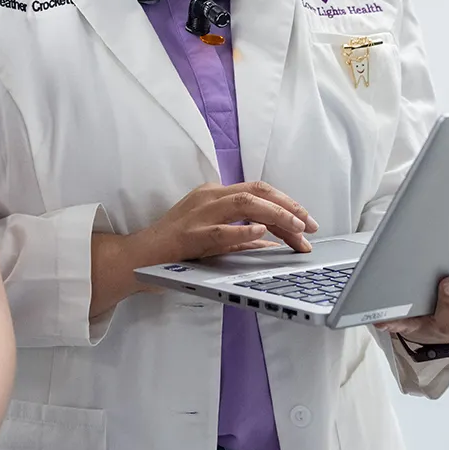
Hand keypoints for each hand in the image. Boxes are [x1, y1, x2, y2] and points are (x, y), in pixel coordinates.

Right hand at [133, 181, 317, 261]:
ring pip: (244, 204)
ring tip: (297, 230)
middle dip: (290, 208)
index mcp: (214, 194)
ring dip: (276, 216)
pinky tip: (261, 234)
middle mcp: (209, 197)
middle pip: (258, 191)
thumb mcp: (214, 239)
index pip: (260, 192)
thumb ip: (243, 240)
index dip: (288, 204)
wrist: (136, 258)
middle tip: (311, 227)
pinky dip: (243, 231)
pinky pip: (220, 230)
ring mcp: (198, 214)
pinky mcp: (189, 235)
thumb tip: (274, 245)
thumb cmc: (174, 250)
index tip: (308, 223)